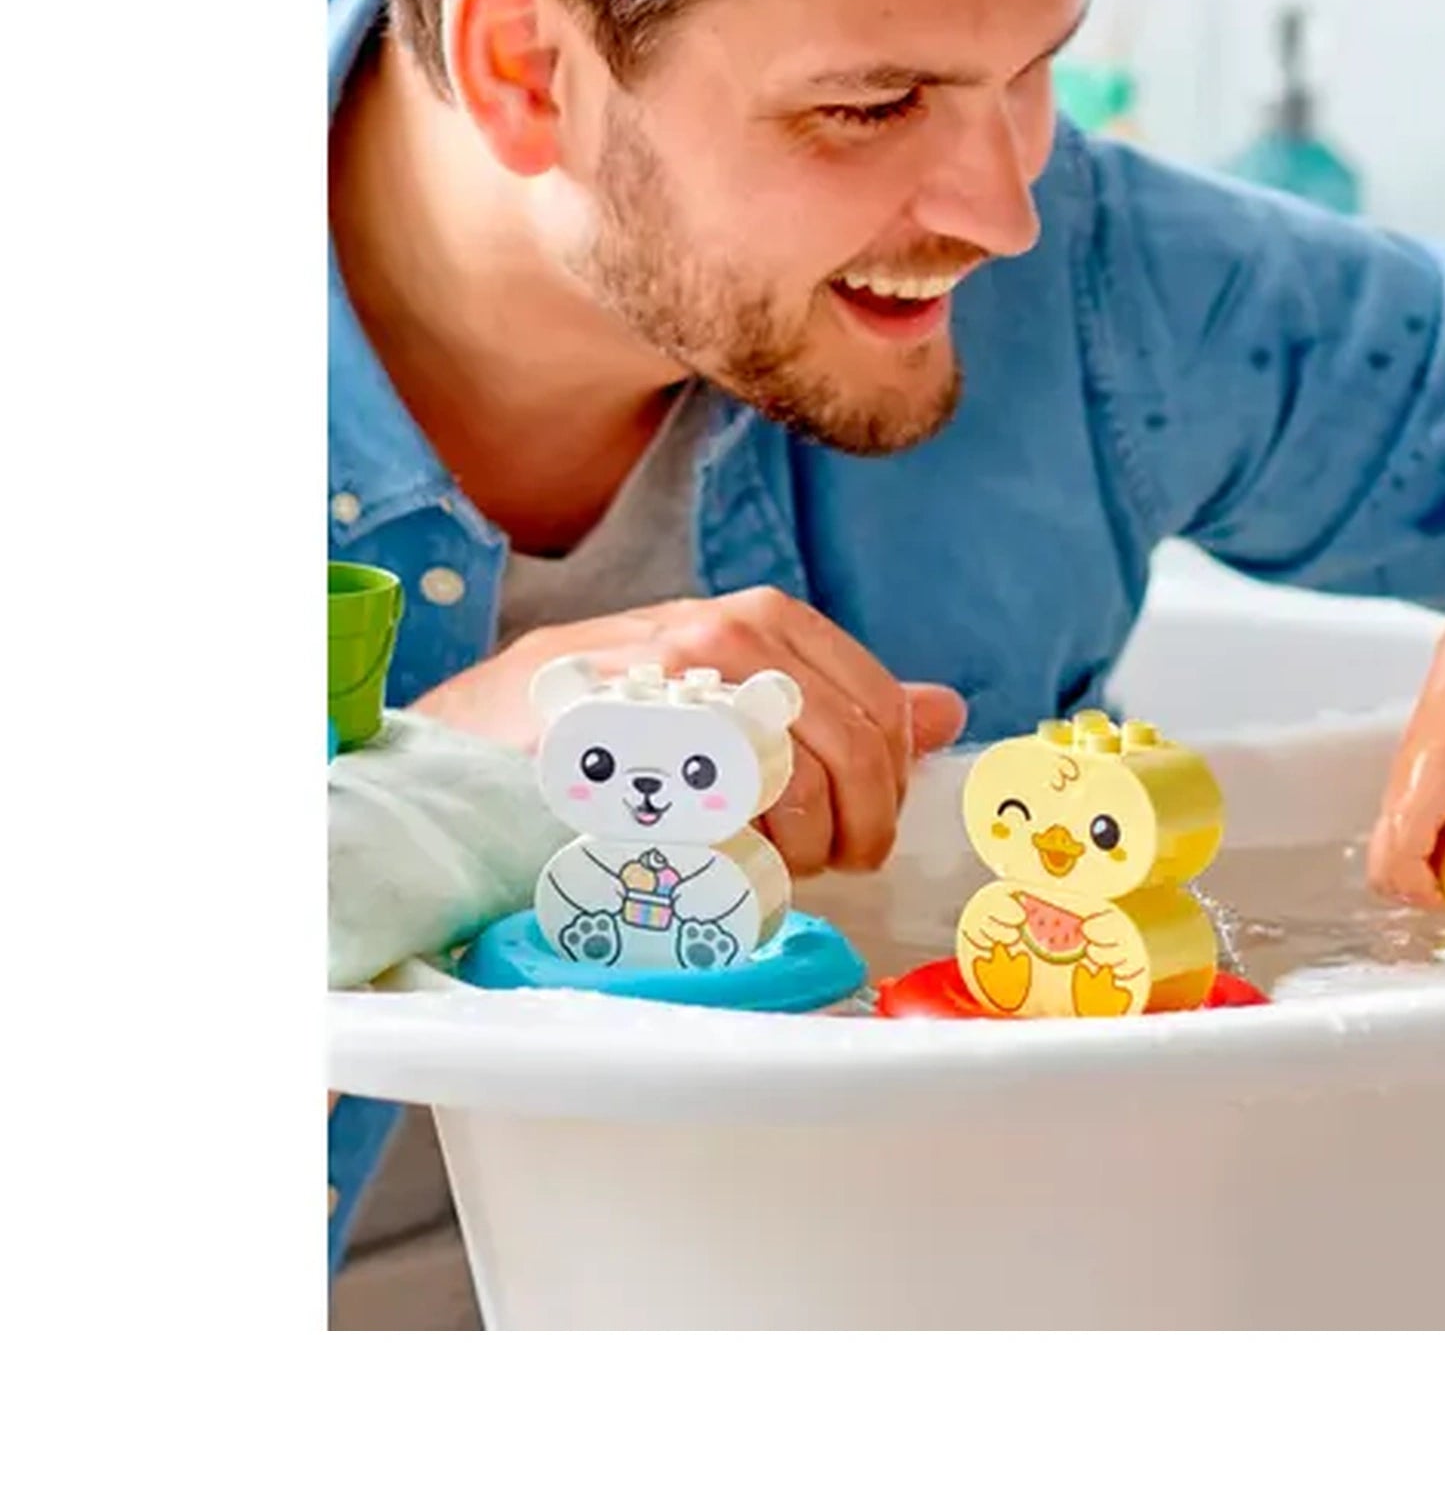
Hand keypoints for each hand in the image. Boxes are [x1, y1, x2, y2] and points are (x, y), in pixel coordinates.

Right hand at [412, 586, 966, 874]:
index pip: (882, 706)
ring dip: (794, 848)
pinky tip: (703, 858)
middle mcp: (726, 636)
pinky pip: (727, 816)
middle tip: (820, 863)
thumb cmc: (599, 736)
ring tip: (754, 864)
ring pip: (801, 786)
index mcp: (761, 621)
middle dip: (855, 826)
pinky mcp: (634, 745)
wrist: (460, 752)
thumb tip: (942, 711)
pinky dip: (729, 853)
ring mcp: (678, 684)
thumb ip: (831, 704)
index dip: (886, 783)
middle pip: (857, 750)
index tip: (857, 829)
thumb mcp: (722, 701)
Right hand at [1365, 638, 1444, 907]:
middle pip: (1382, 868)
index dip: (1425, 895)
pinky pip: (1405, 834)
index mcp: (1417, 792)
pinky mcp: (1413, 788)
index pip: (1396, 866)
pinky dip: (1427, 850)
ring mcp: (1403, 792)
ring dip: (1422, 871)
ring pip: (1391, 852)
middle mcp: (1400, 796)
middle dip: (1416, 891)